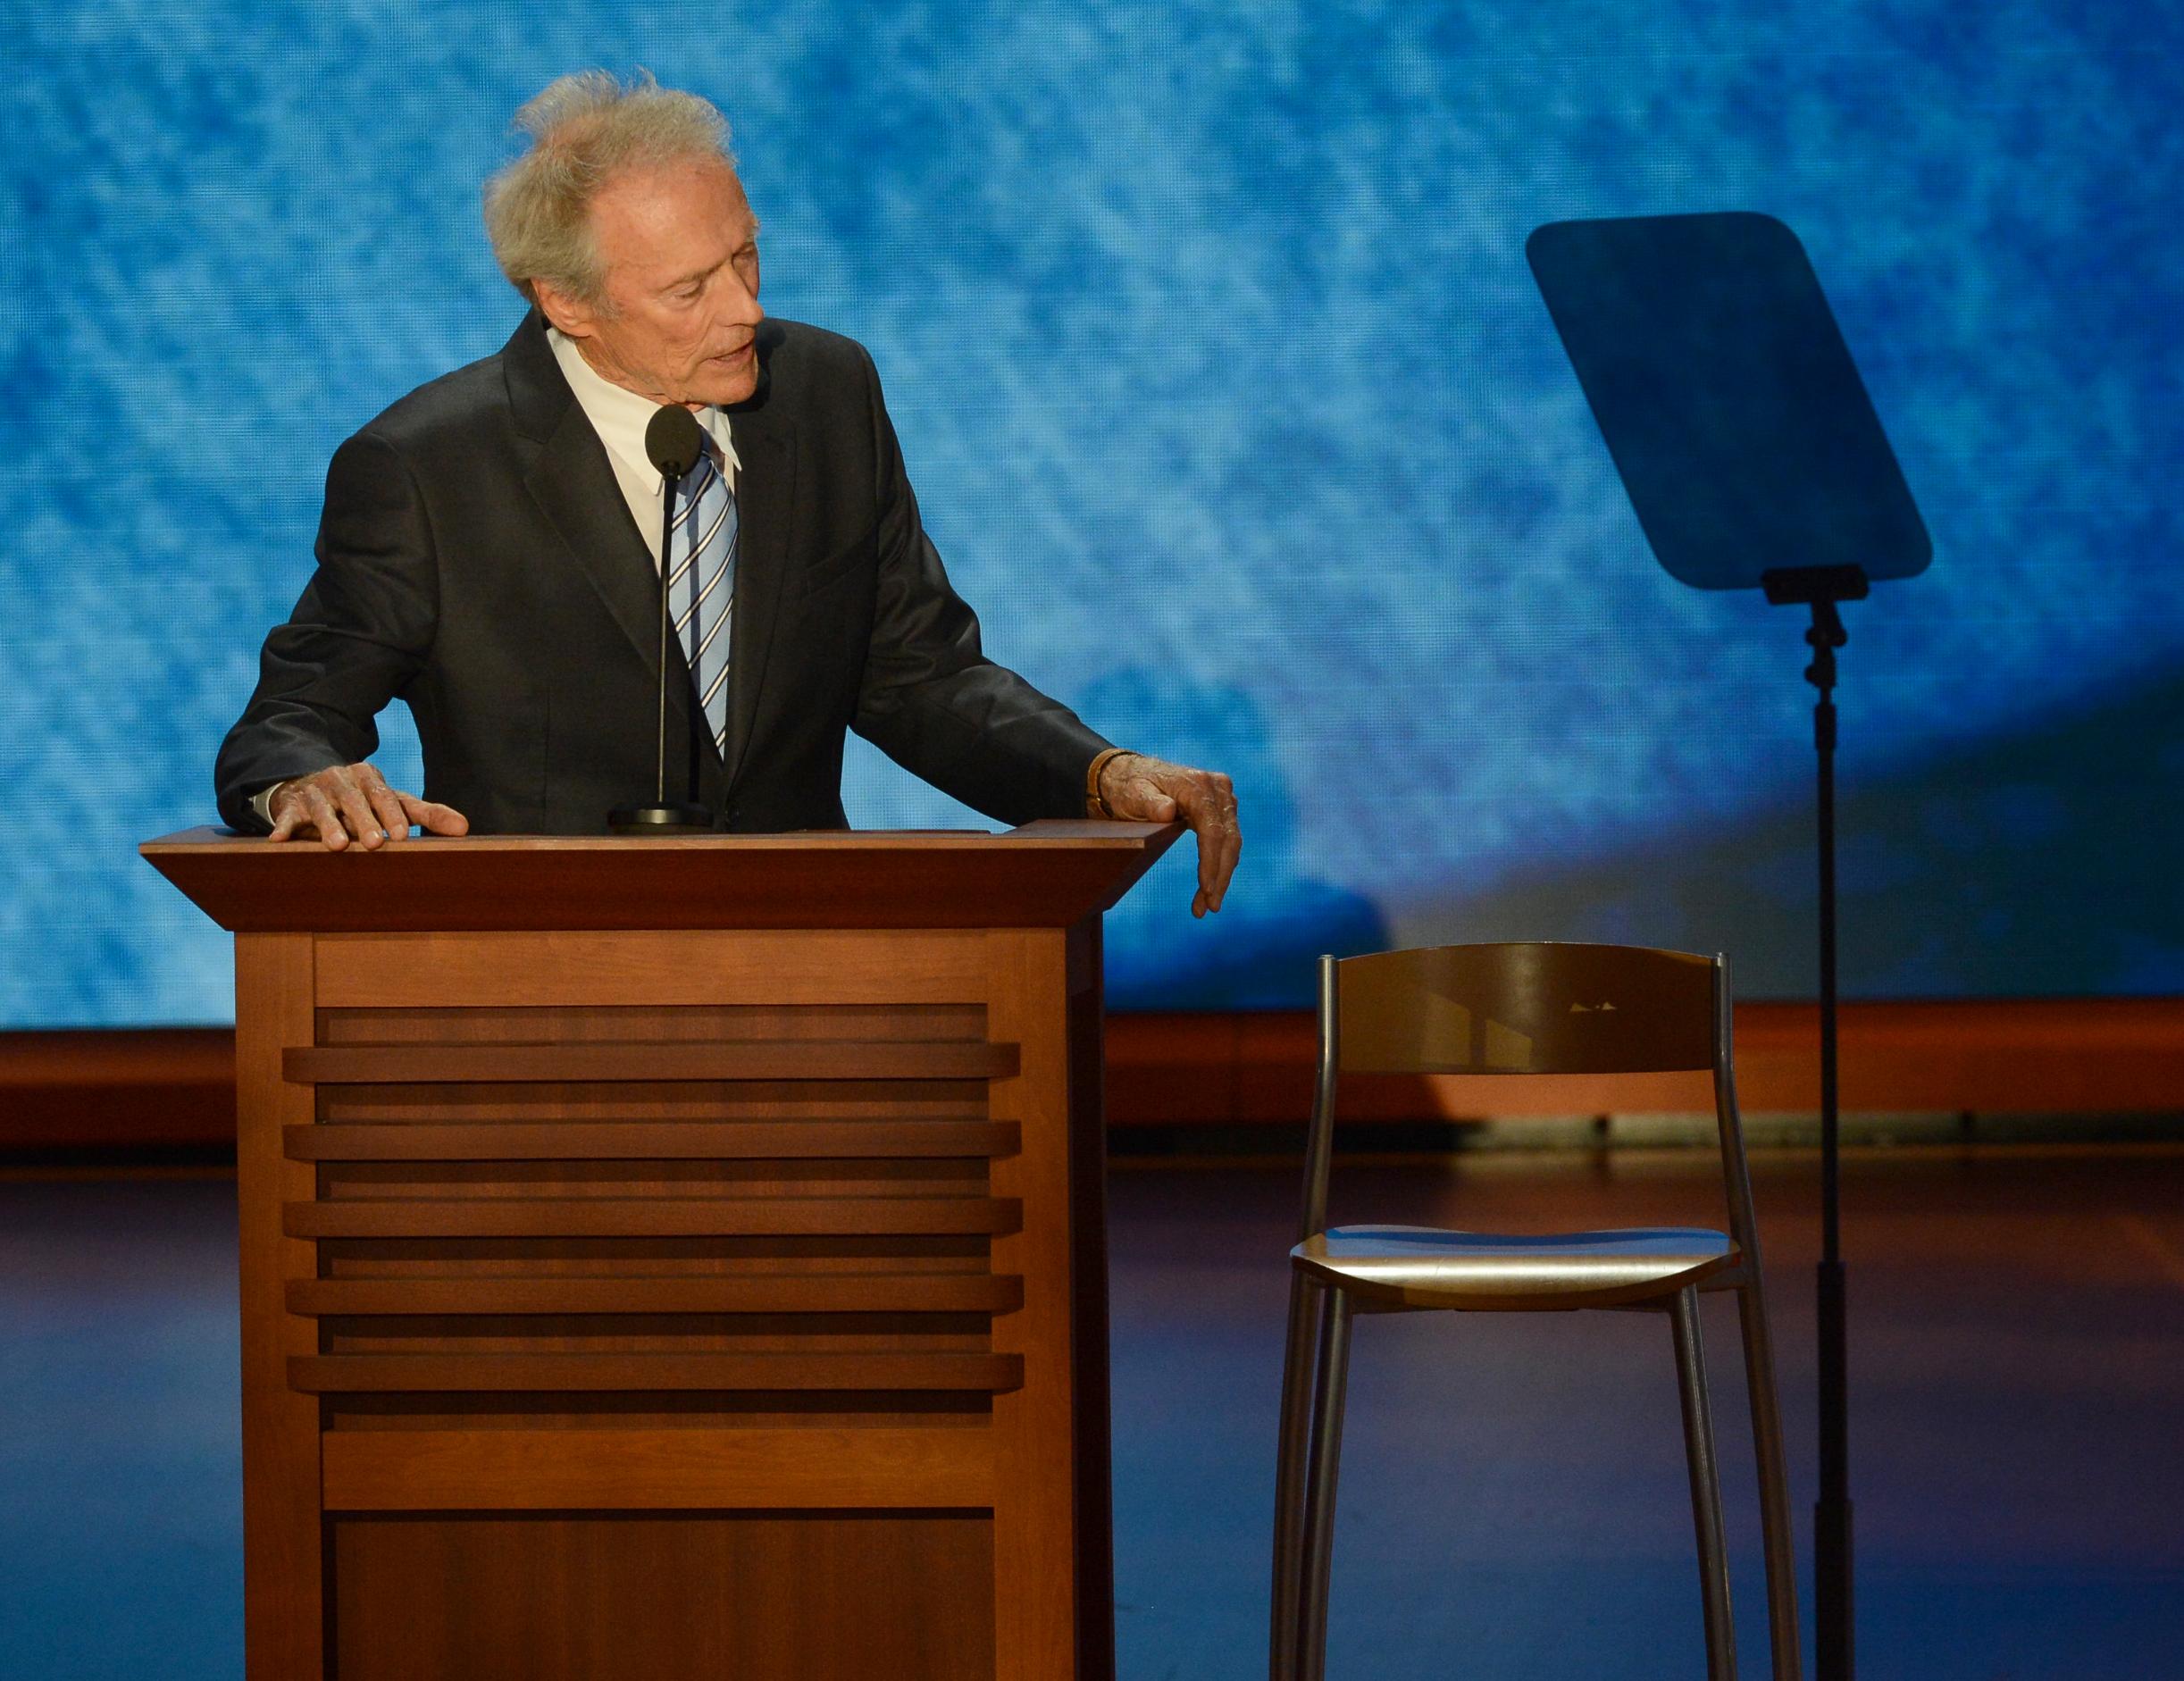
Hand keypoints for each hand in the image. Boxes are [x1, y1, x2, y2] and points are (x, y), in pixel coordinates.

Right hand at [267, 762, 469, 850]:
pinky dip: (284, 827)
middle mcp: (343, 781)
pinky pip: (288, 816)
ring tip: (336, 846)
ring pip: (323, 808)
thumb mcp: (394, 803)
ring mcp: (316, 792)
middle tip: (375, 844)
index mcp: (371, 780)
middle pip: (355, 801)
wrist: (312, 784)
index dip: (393, 815)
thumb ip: (428, 814)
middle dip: (364, 821)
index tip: (401, 835)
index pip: (386, 796)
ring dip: (328, 826)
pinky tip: (279, 840)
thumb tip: (465, 828)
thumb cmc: (363, 801)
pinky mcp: (292, 805)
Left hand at [1097, 753, 1239, 916]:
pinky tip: (1211, 887)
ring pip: (1231, 843)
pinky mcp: (1221, 808)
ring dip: (1222, 876)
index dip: (1211, 862)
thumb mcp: (1132, 794)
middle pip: (1228, 839)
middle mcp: (1217, 788)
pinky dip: (1219, 865)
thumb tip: (1167, 811)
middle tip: (1210, 907)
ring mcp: (1222, 797)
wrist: (1133, 774)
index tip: (1207, 889)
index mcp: (1197, 785)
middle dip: (1220, 876)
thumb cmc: (1130, 786)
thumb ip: (1148, 802)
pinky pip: (1226, 840)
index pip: (1212, 829)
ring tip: (1207, 906)